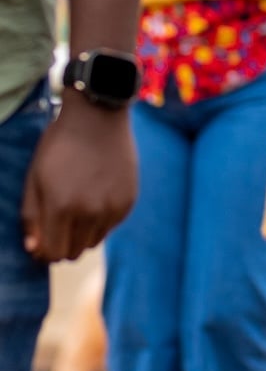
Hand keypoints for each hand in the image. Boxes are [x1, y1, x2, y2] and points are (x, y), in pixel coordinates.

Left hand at [22, 99, 137, 262]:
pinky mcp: (128, 202)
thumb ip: (32, 217)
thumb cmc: (60, 145)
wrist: (98, 117)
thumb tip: (34, 249)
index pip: (53, 253)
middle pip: (74, 253)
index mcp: (61, 207)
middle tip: (58, 224)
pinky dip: (100, 220)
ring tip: (77, 207)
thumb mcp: (35, 177)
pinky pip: (110, 226)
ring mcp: (112, 208)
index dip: (45, 251)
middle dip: (63, 244)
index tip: (43, 239)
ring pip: (93, 242)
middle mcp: (90, 213)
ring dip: (82, 233)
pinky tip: (95, 195)